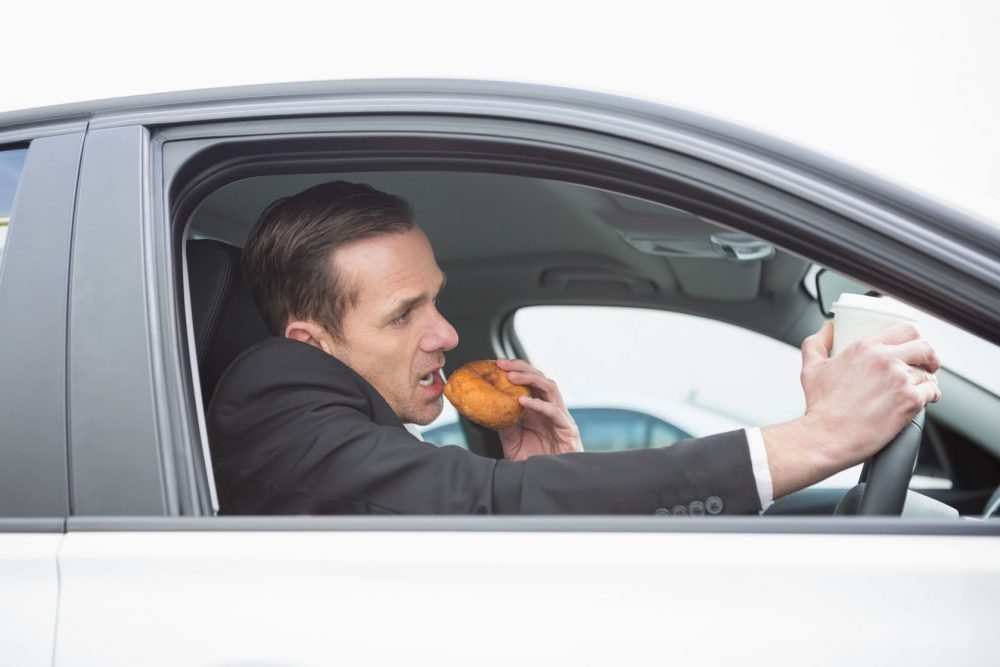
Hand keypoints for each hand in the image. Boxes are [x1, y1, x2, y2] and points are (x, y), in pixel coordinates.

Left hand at [494, 358, 583, 460]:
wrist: (554, 482)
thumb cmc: (538, 464)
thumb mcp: (514, 444)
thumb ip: (506, 428)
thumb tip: (490, 412)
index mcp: (538, 410)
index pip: (528, 382)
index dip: (514, 371)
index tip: (495, 365)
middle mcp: (550, 409)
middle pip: (539, 378)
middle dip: (520, 368)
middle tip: (501, 364)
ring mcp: (560, 417)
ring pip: (549, 387)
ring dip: (530, 378)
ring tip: (511, 377)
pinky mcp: (568, 428)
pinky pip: (553, 411)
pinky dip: (538, 404)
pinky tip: (523, 401)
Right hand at [763, 321, 941, 497]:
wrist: (828, 435)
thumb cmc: (820, 405)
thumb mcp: (811, 367)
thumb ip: (817, 343)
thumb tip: (828, 329)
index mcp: (865, 347)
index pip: (905, 329)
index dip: (914, 336)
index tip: (912, 345)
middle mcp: (886, 360)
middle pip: (924, 347)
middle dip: (929, 355)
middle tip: (926, 363)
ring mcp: (901, 380)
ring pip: (928, 372)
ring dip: (926, 378)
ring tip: (919, 386)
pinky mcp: (910, 402)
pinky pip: (932, 391)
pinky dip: (931, 394)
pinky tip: (925, 397)